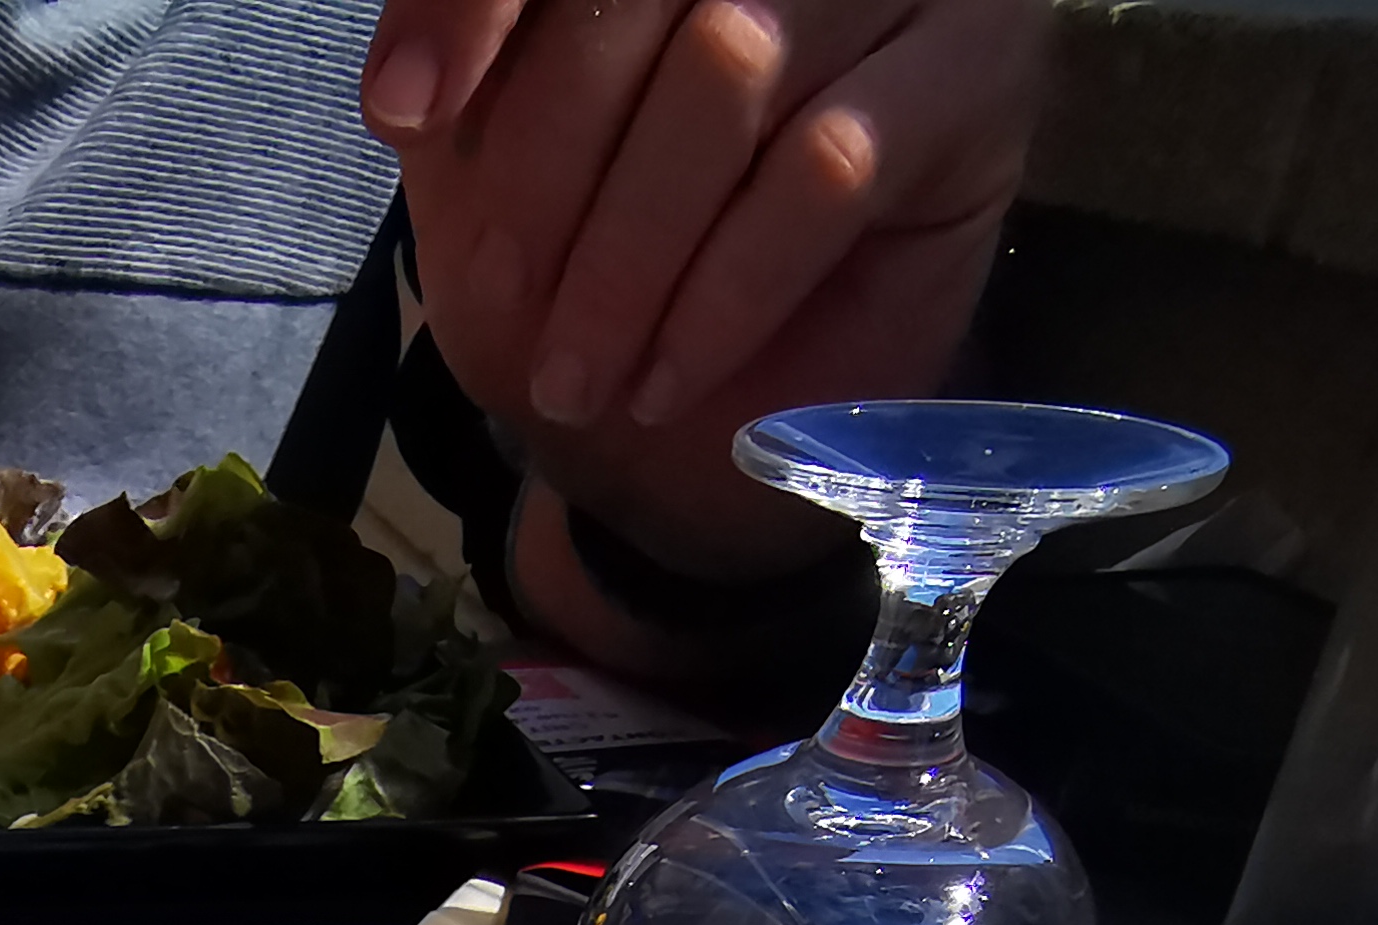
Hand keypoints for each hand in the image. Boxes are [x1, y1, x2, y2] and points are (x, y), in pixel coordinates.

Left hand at [362, 0, 1042, 571]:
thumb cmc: (599, 275)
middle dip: (550, 159)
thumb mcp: (486, 179)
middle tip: (503, 293)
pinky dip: (724, 291)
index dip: (473, 6)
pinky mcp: (971, 79)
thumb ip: (456, 89)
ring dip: (632, 250)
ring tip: (579, 373)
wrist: (717, 429)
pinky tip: (665, 375)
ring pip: (732, 74)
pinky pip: (824, 174)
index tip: (405, 110)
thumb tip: (407, 80)